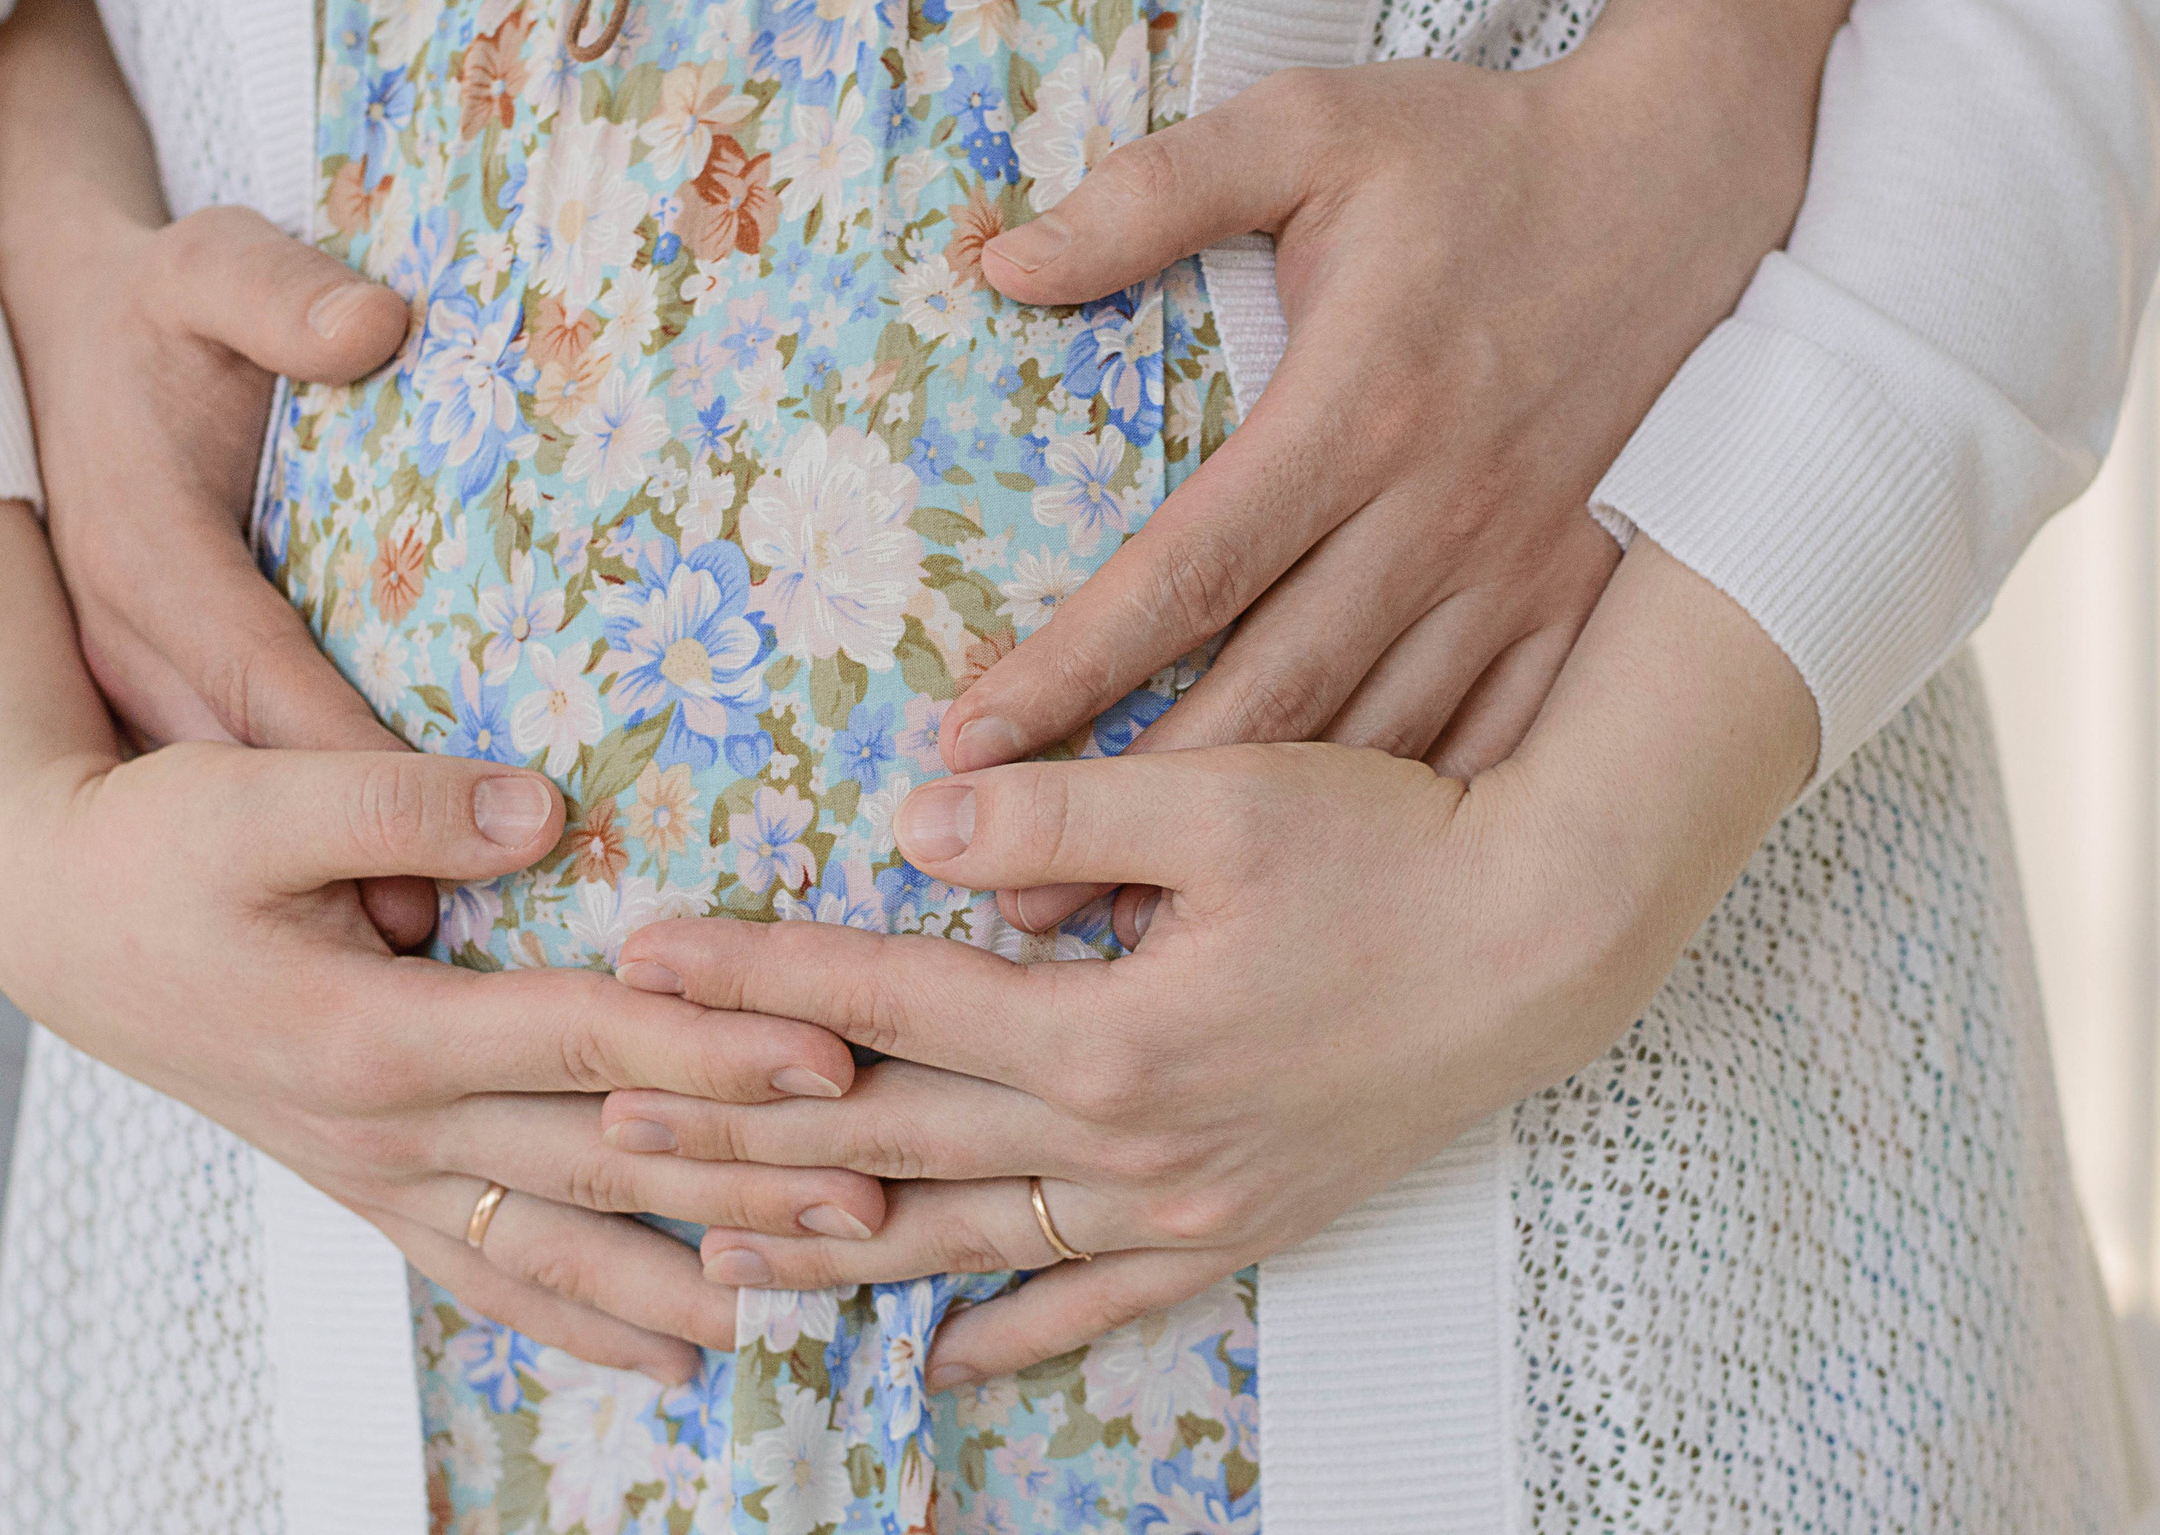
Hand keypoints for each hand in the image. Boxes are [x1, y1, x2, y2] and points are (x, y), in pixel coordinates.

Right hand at [0, 0, 437, 942]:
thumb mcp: (208, 265)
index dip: (364, 762)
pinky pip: (235, 806)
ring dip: (336, 890)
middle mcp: (128, 644)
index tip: (466, 834)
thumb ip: (282, 294)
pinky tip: (409, 918)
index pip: (265, 678)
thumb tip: (375, 324)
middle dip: (363, 867)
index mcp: (149, 554)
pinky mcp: (143, 709)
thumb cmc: (158, 306)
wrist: (48, 332)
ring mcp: (125, 689)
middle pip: (254, 784)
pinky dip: (312, 868)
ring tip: (459, 973)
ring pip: (239, 818)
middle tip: (480, 949)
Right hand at [0, 499, 885, 1388]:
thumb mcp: (258, 796)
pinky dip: (576, 1317)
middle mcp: (387, 1126)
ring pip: (552, 1244)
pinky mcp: (366, 1182)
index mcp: (374, 1031)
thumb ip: (406, 801)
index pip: (584, 1042)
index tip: (830, 1058)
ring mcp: (376, 1170)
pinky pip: (485, 1273)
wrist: (55, 927)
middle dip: (742, 1186)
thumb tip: (552, 811)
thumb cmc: (158, 844)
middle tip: (877, 1203)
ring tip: (799, 1311)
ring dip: (678, 1278)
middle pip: (599, 1162)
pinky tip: (660, 1353)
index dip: (712, 1050)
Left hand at [597, 539, 1816, 1388]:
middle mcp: (1121, 1137)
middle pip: (889, 1137)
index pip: (882, 998)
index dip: (754, 975)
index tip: (645, 961)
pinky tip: (933, 1359)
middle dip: (740, 1128)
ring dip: (832, 1247)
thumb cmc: (1396, 849)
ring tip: (712, 1256)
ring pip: (964, 1238)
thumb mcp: (1225, 799)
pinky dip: (1006, 1334)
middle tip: (611, 1122)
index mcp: (1103, 1025)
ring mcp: (1177, 1203)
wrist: (1548, 946)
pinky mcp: (1232, 1231)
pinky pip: (1094, 1306)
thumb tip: (912, 824)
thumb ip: (1053, 817)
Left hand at [957, 0, 1852, 928]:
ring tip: (1129, 935)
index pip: (1186, 571)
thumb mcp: (1313, 128)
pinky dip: (1393, 832)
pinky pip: (1480, 748)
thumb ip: (1154, 191)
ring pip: (1368, 747)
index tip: (966, 746)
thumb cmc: (1486, 156)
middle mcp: (1437, 515)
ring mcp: (1520, 575)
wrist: (1698, 181)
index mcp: (1358, 410)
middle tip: (1013, 901)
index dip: (1070, 667)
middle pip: (1266, 695)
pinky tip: (1315, 906)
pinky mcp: (1576, 606)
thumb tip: (1000, 263)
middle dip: (1133, 810)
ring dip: (1253, 853)